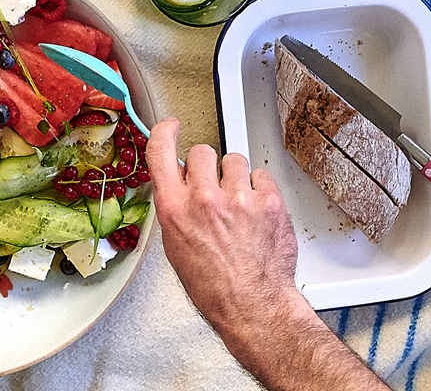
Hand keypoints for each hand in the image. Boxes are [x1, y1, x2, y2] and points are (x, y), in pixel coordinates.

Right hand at [144, 117, 300, 326]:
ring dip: (236, 177)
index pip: (161, 152)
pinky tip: (256, 211)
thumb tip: (181, 186)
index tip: (171, 125)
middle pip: (203, 151)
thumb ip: (176, 208)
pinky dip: (260, 190)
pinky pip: (262, 176)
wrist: (251, 304)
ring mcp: (239, 199)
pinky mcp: (269, 202)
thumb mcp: (175, 246)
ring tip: (239, 204)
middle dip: (208, 165)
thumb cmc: (212, 284)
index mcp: (174, 209)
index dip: (164, 132)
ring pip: (235, 160)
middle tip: (214, 187)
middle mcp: (204, 199)